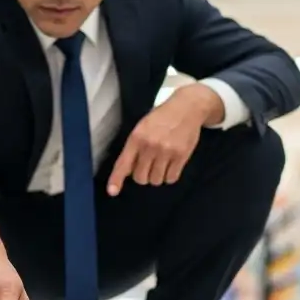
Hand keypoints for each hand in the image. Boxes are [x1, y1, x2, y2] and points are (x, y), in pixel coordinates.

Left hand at [106, 83, 222, 195]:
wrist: (187, 108)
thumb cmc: (161, 118)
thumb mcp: (142, 127)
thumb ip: (134, 148)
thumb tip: (126, 171)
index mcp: (137, 138)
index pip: (124, 163)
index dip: (116, 179)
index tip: (112, 192)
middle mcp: (150, 146)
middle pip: (141, 177)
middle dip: (143, 175)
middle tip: (149, 165)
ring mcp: (166, 152)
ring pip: (156, 180)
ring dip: (157, 176)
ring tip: (161, 163)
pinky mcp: (181, 156)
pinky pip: (171, 178)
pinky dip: (170, 176)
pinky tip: (171, 165)